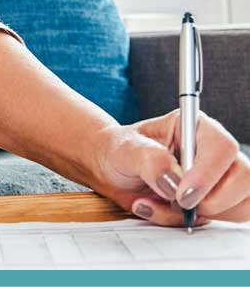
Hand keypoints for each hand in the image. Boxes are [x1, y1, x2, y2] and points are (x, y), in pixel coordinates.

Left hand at [89, 109, 249, 225]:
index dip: (207, 174)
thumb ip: (149, 161)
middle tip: (175, 201)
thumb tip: (174, 183)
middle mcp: (213, 151)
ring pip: (240, 204)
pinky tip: (167, 211)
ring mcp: (219, 178)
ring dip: (202, 214)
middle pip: (243, 178)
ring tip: (164, 202)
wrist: (113, 170)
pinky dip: (193, 224)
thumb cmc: (120, 151)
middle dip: (210, 200)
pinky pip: (223, 221)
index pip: (223, 147)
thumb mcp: (126, 150)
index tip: (182, 194)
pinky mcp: (216, 201)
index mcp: (195, 127)